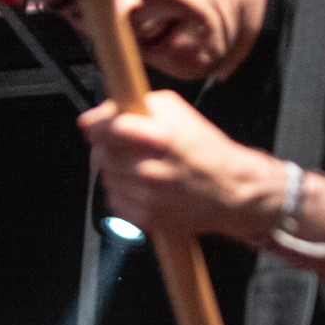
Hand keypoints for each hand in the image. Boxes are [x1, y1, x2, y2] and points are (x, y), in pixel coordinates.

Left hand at [78, 90, 281, 243]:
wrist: (232, 190)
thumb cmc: (205, 149)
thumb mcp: (177, 111)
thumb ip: (137, 105)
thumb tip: (102, 113)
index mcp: (159, 138)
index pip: (106, 128)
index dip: (95, 126)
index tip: (93, 126)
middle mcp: (151, 169)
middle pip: (101, 155)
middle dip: (107, 148)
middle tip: (123, 147)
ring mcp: (148, 198)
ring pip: (106, 178)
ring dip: (115, 170)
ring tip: (140, 166)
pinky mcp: (147, 219)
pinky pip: (115, 201)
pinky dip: (123, 192)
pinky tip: (142, 186)